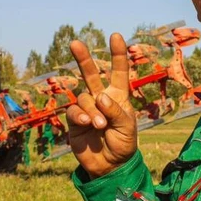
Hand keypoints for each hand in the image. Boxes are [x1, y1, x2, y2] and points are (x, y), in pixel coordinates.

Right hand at [66, 33, 136, 178]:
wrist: (111, 165)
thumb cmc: (124, 144)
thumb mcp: (127, 127)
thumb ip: (115, 110)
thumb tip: (100, 96)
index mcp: (118, 96)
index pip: (118, 71)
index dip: (117, 54)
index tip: (115, 36)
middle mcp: (101, 98)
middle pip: (91, 74)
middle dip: (83, 58)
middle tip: (75, 42)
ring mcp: (86, 108)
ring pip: (84, 98)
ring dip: (92, 110)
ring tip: (99, 125)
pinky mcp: (75, 121)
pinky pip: (74, 111)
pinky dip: (80, 116)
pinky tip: (86, 123)